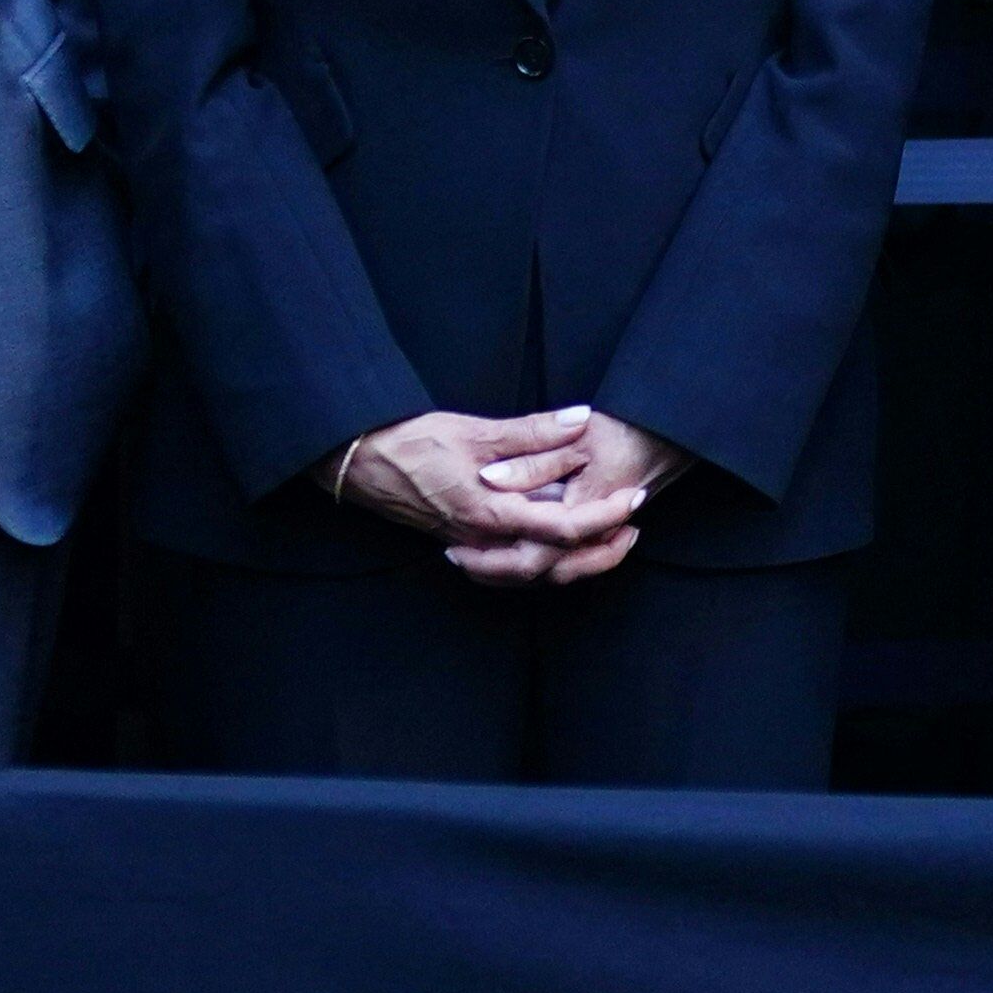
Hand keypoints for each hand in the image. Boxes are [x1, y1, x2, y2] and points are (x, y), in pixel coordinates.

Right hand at [333, 406, 673, 583]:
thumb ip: (532, 431)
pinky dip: (544, 560)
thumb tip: (582, 420)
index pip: (564, 529)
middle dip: (603, 549)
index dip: (607, 515)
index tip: (635, 496)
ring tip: (609, 535)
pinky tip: (558, 544)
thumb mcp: (475, 429)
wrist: (357, 461)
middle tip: (635, 525)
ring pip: (536, 572)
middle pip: (557, 565)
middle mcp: (483, 541)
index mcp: (489, 513)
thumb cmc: (411, 442)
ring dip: (577, 558)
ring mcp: (472, 548)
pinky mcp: (463, 544)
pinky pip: (513, 568)